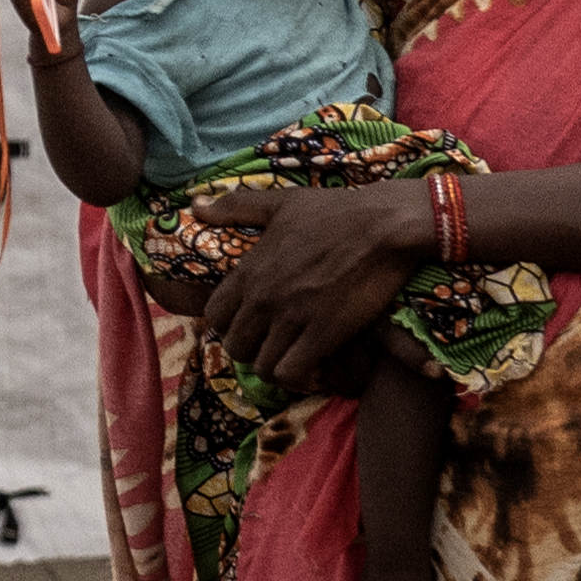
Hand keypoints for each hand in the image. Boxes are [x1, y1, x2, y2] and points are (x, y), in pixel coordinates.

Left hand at [200, 171, 439, 384]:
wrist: (384, 225)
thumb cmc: (335, 210)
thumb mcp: (280, 203)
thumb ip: (235, 207)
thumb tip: (196, 206)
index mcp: (249, 271)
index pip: (214, 315)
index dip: (228, 325)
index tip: (248, 323)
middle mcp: (263, 298)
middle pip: (235, 346)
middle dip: (251, 349)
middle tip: (272, 344)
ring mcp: (291, 318)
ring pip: (261, 365)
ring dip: (274, 366)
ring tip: (291, 359)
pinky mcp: (322, 334)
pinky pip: (291, 373)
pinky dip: (297, 377)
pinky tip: (311, 368)